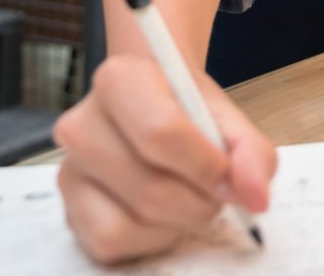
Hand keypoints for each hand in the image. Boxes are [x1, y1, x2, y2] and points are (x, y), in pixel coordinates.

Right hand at [55, 53, 277, 263]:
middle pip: (151, 187)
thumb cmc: (188, 112)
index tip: (229, 178)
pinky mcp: (69, 212)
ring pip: (132, 221)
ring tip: (187, 197)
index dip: (205, 166)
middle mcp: (81, 123)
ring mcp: (70, 171)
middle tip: (215, 192)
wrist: (154, 110)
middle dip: (199, 201)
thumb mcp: (228, 118)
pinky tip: (162, 215)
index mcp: (119, 80)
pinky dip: (150, 239)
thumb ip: (251, 152)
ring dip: (178, 222)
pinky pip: (112, 242)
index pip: (161, 132)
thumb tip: (254, 196)